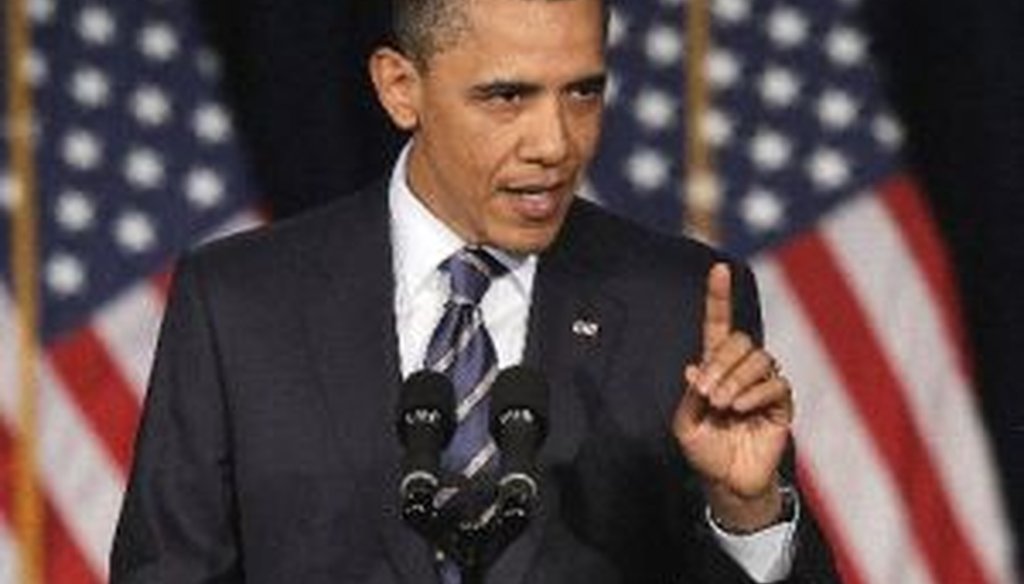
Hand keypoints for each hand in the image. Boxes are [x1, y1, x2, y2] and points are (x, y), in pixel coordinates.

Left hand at [672, 263, 792, 531]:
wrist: (727, 483)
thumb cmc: (704, 452)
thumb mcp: (685, 424)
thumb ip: (690, 396)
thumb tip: (696, 367)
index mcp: (714, 368)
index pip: (718, 325)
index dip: (718, 297)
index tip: (718, 268)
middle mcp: (740, 371)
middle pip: (741, 341)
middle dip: (721, 363)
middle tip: (707, 393)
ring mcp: (763, 386)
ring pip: (760, 359)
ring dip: (737, 380)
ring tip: (723, 405)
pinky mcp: (781, 405)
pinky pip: (776, 384)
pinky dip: (756, 393)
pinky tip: (741, 410)